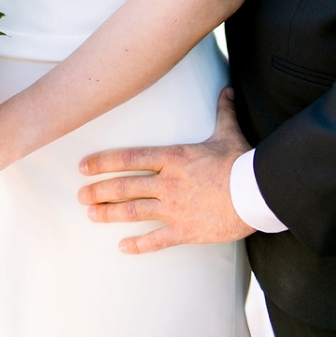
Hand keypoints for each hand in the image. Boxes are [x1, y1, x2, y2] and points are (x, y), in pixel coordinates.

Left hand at [77, 87, 254, 253]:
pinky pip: (156, 240)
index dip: (104, 162)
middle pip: (125, 187)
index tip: (84, 167)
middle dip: (100, 190)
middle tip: (80, 195)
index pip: (130, 158)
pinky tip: (122, 246)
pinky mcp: (185, 231)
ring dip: (109, 214)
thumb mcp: (229, 132)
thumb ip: (223, 111)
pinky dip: (138, 245)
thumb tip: (227, 90)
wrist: (255, 193)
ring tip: (91, 215)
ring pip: (133, 212)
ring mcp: (174, 209)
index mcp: (173, 158)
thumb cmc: (241, 161)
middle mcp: (168, 183)